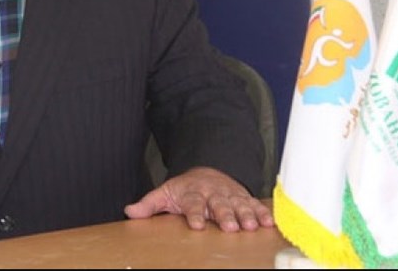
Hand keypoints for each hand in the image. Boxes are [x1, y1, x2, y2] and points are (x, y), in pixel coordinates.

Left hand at [124, 166, 274, 231]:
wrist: (207, 171)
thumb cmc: (185, 188)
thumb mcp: (165, 192)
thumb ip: (149, 204)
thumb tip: (129, 211)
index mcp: (193, 193)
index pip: (192, 203)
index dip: (194, 214)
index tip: (196, 224)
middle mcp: (213, 193)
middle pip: (219, 204)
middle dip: (225, 214)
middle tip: (229, 226)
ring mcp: (229, 195)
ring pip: (239, 204)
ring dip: (246, 215)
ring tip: (251, 226)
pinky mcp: (243, 197)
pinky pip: (254, 204)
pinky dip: (261, 212)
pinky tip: (268, 222)